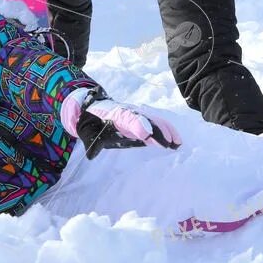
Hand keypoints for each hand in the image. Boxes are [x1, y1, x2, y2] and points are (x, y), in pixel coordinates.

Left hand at [61, 87, 181, 158]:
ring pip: (154, 120)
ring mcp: (136, 116)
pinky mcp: (141, 122)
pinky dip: (167, 132)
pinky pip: (156, 125)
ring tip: (176, 144)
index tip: (148, 135)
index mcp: (114, 113)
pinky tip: (175, 143)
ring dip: (166, 131)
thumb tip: (91, 154)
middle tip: (168, 143)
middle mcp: (129, 113)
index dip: (138, 125)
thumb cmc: (89, 121)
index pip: (128, 118)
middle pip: (146, 119)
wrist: (91, 108)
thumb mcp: (85, 130)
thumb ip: (90, 141)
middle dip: (158, 129)